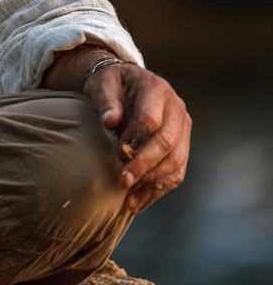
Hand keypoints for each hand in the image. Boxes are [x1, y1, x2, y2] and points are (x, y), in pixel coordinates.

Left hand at [82, 63, 190, 212]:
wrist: (125, 84)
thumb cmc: (111, 84)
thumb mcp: (103, 84)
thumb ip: (106, 100)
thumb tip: (110, 120)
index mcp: (156, 88)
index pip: (152, 119)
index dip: (135, 137)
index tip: (118, 149)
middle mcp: (176, 108)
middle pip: (167, 143)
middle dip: (145, 165)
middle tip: (123, 181)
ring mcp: (182, 128)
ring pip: (176, 162)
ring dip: (152, 182)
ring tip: (128, 197)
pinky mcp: (181, 145)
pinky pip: (176, 172)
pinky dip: (158, 189)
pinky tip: (138, 201)